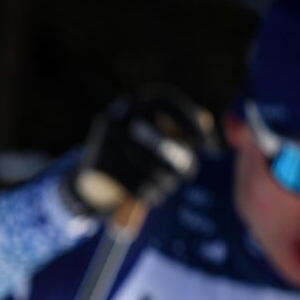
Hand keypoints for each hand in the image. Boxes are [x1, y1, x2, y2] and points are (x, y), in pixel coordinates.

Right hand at [65, 85, 215, 214]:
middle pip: (163, 143)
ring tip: (165, 186)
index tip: (207, 143)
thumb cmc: (138, 153)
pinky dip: (150, 194)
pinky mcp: (97, 167)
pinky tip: (150, 195)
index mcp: (134, 104)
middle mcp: (117, 118)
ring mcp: (105, 142)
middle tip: (187, 174)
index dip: (190, 122)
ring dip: (167, 183)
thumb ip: (182, 127)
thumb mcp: (157, 134)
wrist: (93, 178)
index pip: (165, 104)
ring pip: (153, 169)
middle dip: (183, 163)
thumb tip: (206, 127)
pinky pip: (138, 186)